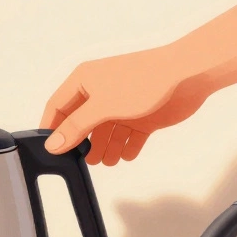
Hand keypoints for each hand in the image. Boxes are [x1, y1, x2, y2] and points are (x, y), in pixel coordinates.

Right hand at [41, 46, 210, 164]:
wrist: (186, 75)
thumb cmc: (141, 81)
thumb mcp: (102, 106)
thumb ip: (76, 127)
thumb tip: (52, 144)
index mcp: (84, 81)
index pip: (58, 106)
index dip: (52, 128)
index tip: (50, 150)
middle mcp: (100, 91)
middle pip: (82, 122)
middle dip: (82, 142)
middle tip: (82, 160)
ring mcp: (122, 104)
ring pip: (106, 132)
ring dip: (105, 148)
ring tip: (106, 162)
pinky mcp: (142, 115)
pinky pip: (129, 136)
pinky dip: (127, 147)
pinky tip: (126, 155)